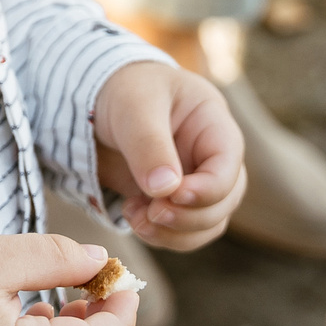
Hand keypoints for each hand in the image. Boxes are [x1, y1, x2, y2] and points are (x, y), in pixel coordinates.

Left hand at [92, 60, 244, 250]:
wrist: (97, 100)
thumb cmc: (125, 89)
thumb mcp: (134, 106)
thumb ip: (149, 144)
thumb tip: (166, 190)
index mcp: (212, 124)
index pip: (228, 165)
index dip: (209, 189)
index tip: (174, 195)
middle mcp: (210, 157)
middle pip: (224, 202)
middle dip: (190, 217)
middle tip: (152, 213)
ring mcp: (193, 182)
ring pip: (206, 225)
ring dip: (174, 233)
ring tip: (137, 218)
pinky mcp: (172, 202)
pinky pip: (180, 232)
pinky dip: (160, 235)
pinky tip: (133, 215)